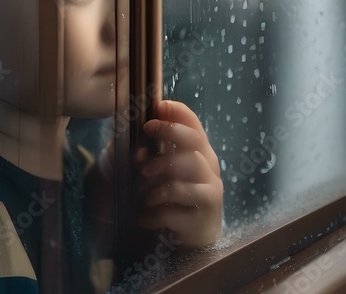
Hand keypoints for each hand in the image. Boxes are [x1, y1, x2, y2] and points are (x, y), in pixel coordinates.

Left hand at [136, 100, 222, 248]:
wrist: (193, 236)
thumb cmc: (171, 194)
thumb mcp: (157, 168)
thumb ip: (147, 152)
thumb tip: (135, 140)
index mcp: (198, 150)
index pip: (193, 123)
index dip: (176, 113)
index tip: (157, 108)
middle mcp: (209, 167)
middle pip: (192, 142)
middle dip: (164, 143)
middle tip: (140, 158)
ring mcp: (209, 192)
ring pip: (179, 180)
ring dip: (153, 188)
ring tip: (142, 196)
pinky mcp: (202, 219)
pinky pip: (172, 211)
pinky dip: (153, 214)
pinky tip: (144, 218)